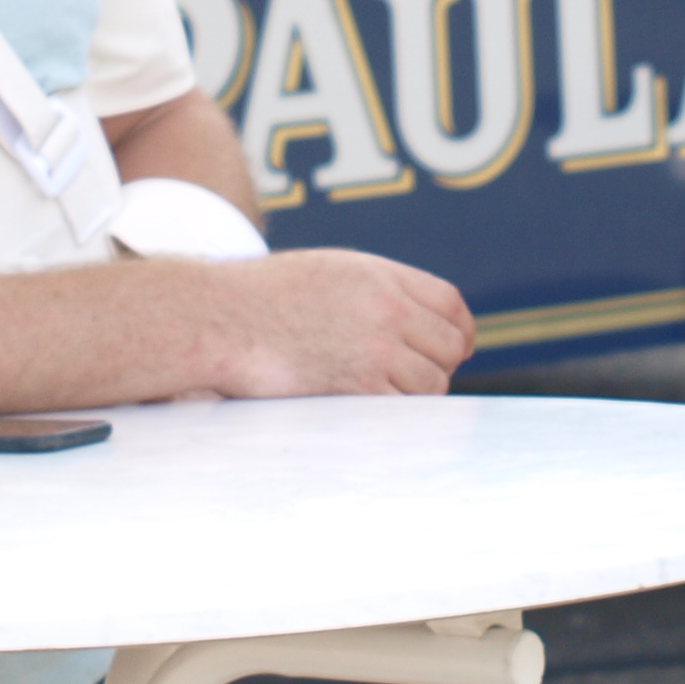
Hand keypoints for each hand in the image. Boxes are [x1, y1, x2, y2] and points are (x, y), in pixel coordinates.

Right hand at [194, 250, 473, 397]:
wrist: (224, 318)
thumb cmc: (266, 297)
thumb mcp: (330, 271)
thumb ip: (377, 288)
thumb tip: (416, 319)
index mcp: (381, 274)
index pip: (450, 303)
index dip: (460, 330)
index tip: (457, 346)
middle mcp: (387, 307)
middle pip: (449, 344)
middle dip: (441, 363)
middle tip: (420, 375)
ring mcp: (377, 348)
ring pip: (432, 382)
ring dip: (419, 393)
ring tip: (388, 393)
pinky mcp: (359, 387)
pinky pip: (404, 407)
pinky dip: (397, 413)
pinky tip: (376, 408)